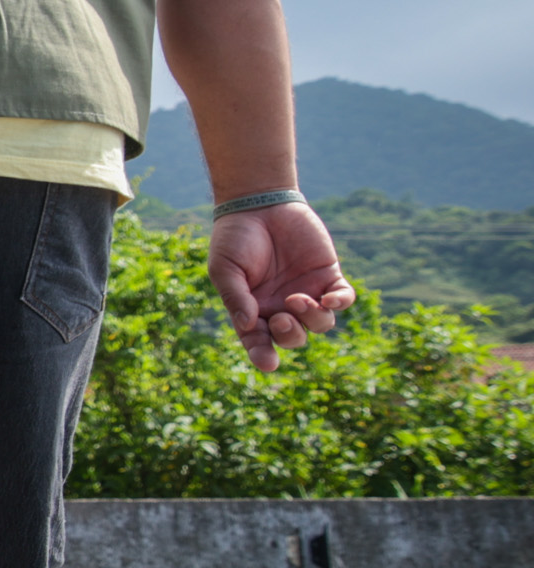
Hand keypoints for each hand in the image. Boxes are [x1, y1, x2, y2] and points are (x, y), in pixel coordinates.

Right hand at [207, 202, 355, 372]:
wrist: (258, 204)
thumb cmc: (234, 238)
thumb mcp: (225, 269)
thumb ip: (236, 297)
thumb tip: (248, 325)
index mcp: (253, 310)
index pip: (259, 341)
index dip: (263, 355)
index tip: (269, 363)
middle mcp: (281, 307)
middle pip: (294, 337)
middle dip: (290, 334)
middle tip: (281, 317)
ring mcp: (306, 292)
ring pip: (321, 323)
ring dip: (313, 319)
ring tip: (299, 300)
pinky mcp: (327, 275)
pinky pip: (343, 298)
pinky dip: (341, 302)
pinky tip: (332, 299)